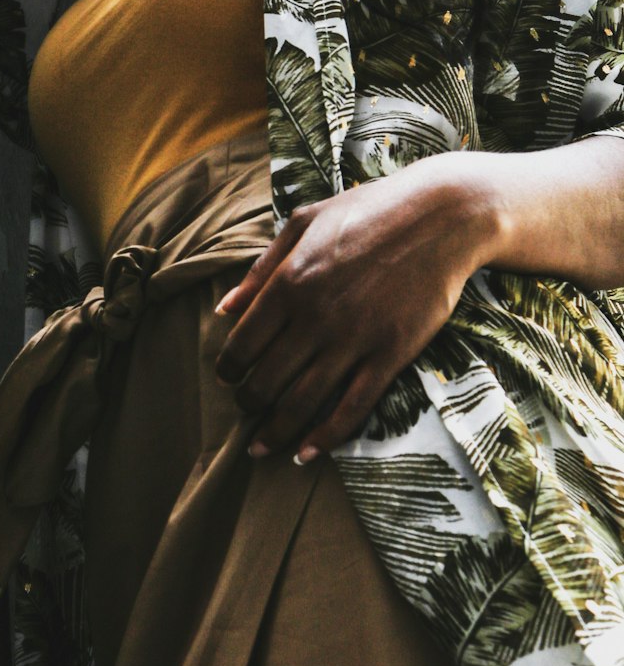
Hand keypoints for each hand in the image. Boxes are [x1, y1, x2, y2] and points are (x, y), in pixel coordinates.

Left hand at [214, 156, 498, 460]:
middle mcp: (316, 316)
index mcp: (289, 282)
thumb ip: (261, 268)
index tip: (228, 378)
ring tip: (263, 446)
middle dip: (248, 404)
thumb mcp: (304, 223)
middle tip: (245, 412)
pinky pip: (351, 408)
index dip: (228, 369)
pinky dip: (325, 438)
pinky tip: (307, 454)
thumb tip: (225, 308)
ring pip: (302, 403)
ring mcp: (354, 339)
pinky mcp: (391, 354)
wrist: (441, 215)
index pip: (243, 344)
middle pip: (266, 381)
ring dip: (275, 432)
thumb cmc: (369, 211)